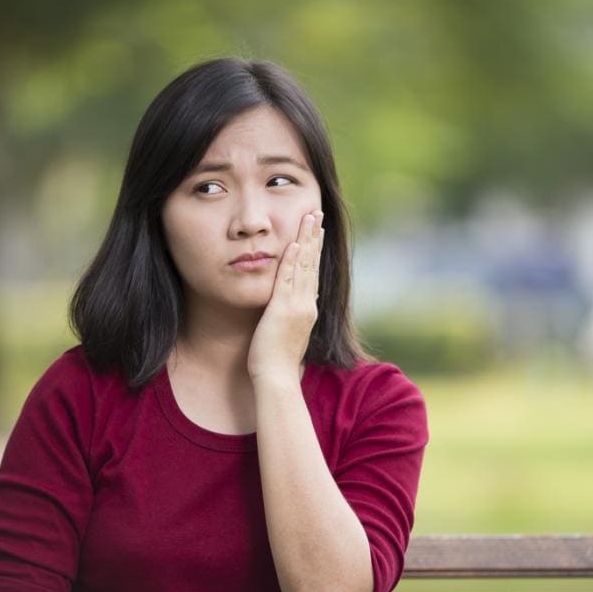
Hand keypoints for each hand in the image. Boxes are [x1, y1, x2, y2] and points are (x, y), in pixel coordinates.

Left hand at [246, 209, 323, 383]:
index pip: (312, 273)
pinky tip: (292, 243)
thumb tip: (297, 305)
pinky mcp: (283, 311)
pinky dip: (290, 261)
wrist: (276, 378)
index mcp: (307, 309)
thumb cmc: (276, 362)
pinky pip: (287, 281)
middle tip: (316, 213)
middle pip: (312, 263)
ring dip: (306, 240)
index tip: (316, 231)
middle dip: (314, 237)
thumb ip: (292, 317)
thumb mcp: (287, 333)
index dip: (314, 250)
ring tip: (308, 218)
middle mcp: (306, 304)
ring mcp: (297, 307)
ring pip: (303, 267)